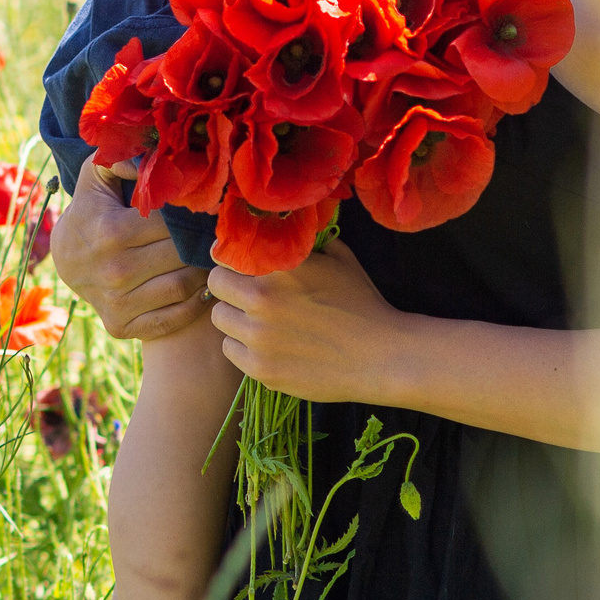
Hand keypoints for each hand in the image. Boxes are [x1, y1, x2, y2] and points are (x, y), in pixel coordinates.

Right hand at [49, 159, 210, 340]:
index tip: (208, 210)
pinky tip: (201, 287)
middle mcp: (113, 270)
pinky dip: (193, 304)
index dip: (194, 215)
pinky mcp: (121, 326)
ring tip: (210, 257)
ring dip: (204, 272)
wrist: (66, 258)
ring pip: (183, 287)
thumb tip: (152, 156)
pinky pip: (172, 318)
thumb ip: (122, 158)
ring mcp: (116, 302)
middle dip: (202, 243)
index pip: (172, 223)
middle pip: (181, 255)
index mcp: (110, 230)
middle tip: (217, 234)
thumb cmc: (91, 209)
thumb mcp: (97, 176)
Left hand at [206, 237, 415, 403]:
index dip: (232, 258)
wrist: (383, 356)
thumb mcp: (338, 259)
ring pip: (220, 319)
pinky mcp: (262, 369)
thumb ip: (305, 243)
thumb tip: (285, 229)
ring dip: (235, 318)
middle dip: (229, 287)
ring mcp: (259, 337)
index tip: (239, 265)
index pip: (226, 254)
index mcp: (279, 266)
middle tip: (248, 295)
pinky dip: (244, 347)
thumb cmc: (363, 304)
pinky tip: (267, 345)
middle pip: (215, 284)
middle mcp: (262, 299)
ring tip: (259, 322)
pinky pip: (231, 351)